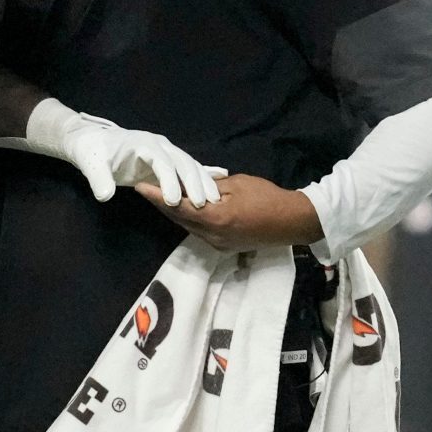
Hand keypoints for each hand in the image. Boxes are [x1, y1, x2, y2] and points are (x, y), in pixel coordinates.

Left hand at [61, 118, 224, 207]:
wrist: (91, 142)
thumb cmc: (91, 151)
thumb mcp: (90, 164)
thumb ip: (98, 179)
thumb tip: (105, 196)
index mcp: (143, 143)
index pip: (161, 161)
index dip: (169, 180)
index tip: (175, 201)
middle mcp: (159, 145)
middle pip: (183, 161)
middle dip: (194, 182)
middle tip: (203, 204)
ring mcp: (166, 152)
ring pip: (190, 165)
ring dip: (203, 182)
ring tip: (214, 202)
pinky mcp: (166, 163)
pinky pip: (187, 170)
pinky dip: (202, 179)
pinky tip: (216, 190)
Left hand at [135, 173, 323, 251]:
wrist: (292, 222)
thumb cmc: (266, 197)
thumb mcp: (236, 184)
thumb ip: (210, 186)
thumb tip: (191, 183)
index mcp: (215, 218)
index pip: (177, 206)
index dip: (156, 197)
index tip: (140, 186)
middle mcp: (212, 236)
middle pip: (178, 219)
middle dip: (161, 204)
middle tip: (146, 188)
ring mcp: (217, 245)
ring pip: (187, 227)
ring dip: (174, 213)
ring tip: (160, 196)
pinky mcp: (223, 247)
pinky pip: (198, 231)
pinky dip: (188, 219)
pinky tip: (183, 208)